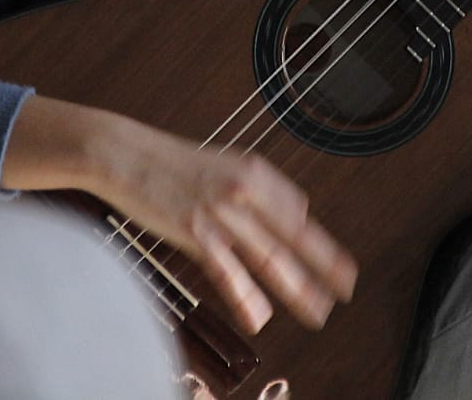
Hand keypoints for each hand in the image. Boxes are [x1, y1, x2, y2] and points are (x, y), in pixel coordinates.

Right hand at [4, 96, 355, 335]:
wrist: (125, 153)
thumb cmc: (169, 161)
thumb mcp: (220, 164)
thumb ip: (251, 188)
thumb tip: (286, 212)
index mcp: (253, 170)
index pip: (297, 210)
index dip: (317, 241)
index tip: (335, 263)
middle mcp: (245, 189)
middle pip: (294, 236)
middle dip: (324, 265)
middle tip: (346, 288)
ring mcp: (221, 211)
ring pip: (269, 256)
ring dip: (297, 288)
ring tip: (316, 311)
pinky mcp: (195, 231)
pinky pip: (228, 271)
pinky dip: (246, 296)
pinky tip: (259, 317)